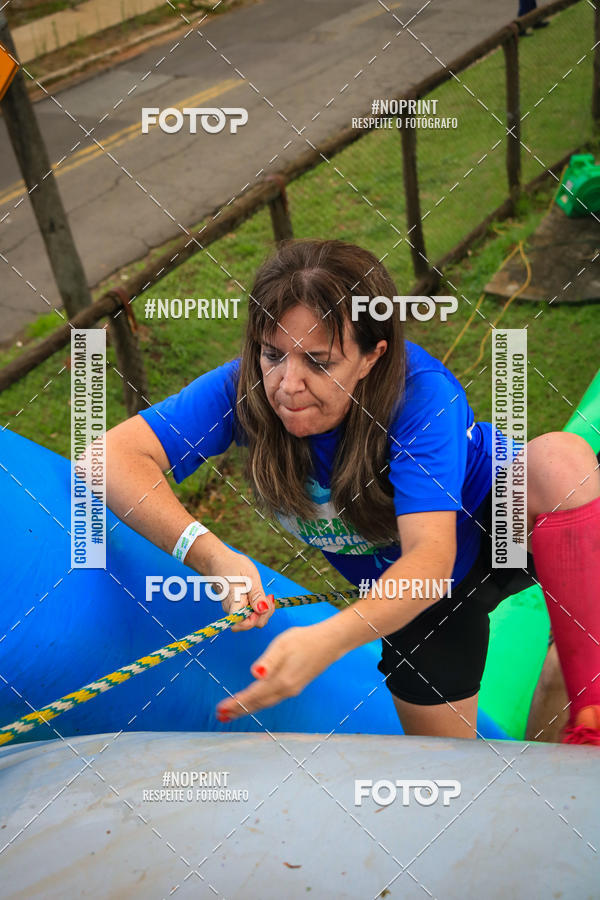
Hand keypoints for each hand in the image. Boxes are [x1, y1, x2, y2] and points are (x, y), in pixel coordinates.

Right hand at [203, 546, 275, 631]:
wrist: (218, 560)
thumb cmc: (232, 565)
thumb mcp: (249, 576)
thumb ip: (256, 594)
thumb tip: (263, 610)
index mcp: (233, 602)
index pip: (243, 624)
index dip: (256, 619)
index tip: (263, 604)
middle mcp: (231, 610)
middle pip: (250, 624)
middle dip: (264, 614)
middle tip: (269, 597)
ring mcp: (233, 609)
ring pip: (251, 619)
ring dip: (263, 611)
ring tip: (267, 595)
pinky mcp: (237, 607)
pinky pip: (249, 613)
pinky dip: (259, 608)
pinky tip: (262, 597)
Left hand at [215, 624, 342, 720]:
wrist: (330, 642)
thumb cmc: (304, 639)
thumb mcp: (283, 645)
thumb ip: (268, 661)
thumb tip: (255, 674)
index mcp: (280, 681)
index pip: (253, 696)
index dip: (236, 703)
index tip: (220, 709)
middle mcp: (286, 690)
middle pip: (258, 704)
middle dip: (239, 710)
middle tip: (221, 716)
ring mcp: (292, 690)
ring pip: (265, 703)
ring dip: (248, 708)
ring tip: (232, 712)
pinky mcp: (296, 686)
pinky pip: (272, 699)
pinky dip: (259, 703)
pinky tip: (255, 701)